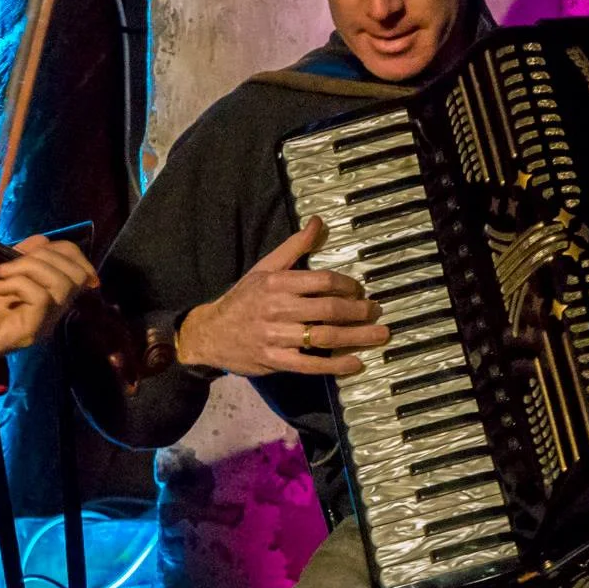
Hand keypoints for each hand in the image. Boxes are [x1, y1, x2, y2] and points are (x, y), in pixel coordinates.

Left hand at [0, 237, 97, 364]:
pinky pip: (42, 298)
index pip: (80, 268)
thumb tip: (42, 240)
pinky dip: (18, 284)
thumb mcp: (2, 272)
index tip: (30, 249)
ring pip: (62, 284)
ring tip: (1, 274)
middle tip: (11, 263)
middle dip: (44, 256)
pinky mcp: (30, 331)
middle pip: (76, 274)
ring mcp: (44, 323)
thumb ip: (23, 257)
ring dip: (29, 268)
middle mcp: (54, 312)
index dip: (62, 250)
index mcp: (51, 296)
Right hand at [174, 217, 387, 376]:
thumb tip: (318, 222)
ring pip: (323, 336)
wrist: (210, 333)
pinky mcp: (275, 360)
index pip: (321, 281)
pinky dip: (335, 365)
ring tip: (378, 335)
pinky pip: (310, 365)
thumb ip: (294, 247)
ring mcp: (276, 336)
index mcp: (277, 283)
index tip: (359, 291)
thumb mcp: (265, 268)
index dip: (346, 285)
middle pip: (327, 309)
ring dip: (356, 336)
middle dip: (358, 311)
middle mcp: (277, 308)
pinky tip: (355, 363)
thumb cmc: (243, 299)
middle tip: (376, 312)